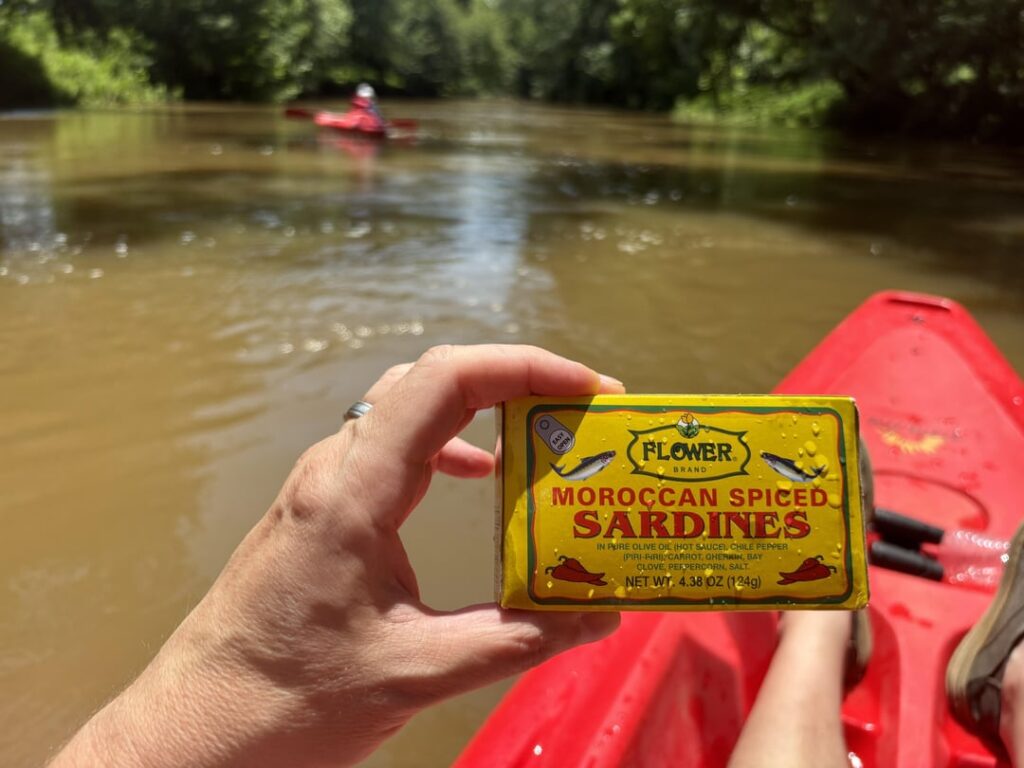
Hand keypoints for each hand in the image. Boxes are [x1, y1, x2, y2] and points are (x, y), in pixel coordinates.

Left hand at [53, 345, 623, 767]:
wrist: (194, 730)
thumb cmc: (285, 702)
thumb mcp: (415, 673)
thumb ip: (515, 641)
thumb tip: (598, 616)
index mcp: (352, 494)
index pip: (444, 381)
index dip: (524, 367)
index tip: (589, 388)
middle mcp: (333, 469)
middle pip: (432, 380)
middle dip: (515, 381)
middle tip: (581, 412)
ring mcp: (322, 484)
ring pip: (410, 406)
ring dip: (483, 409)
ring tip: (545, 438)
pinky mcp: (321, 508)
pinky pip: (393, 444)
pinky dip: (449, 444)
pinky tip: (479, 477)